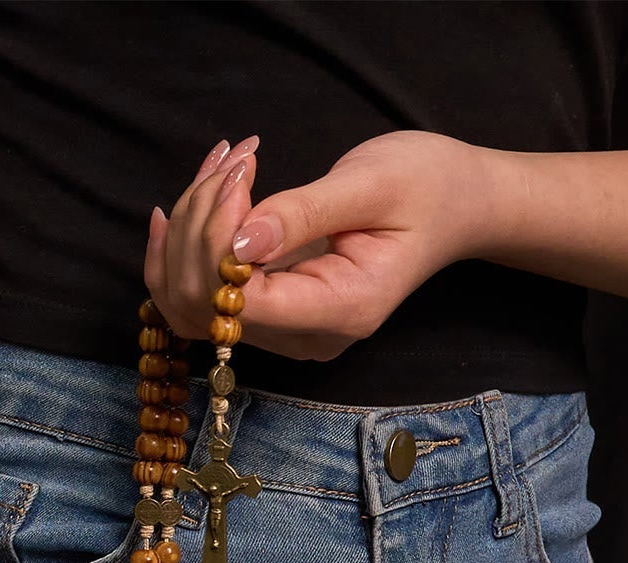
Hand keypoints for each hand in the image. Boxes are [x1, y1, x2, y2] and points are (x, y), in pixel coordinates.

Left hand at [146, 130, 483, 360]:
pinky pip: (199, 298)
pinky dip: (179, 253)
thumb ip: (303, 214)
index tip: (240, 176)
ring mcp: (283, 332)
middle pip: (205, 305)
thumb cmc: (426, 186)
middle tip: (233, 160)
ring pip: (189, 303)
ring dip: (185, 232)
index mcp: (341, 311)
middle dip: (199, 224)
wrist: (453, 204)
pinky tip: (175, 212)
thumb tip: (239, 241)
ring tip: (218, 167)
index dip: (218, 241)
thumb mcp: (372, 184)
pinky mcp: (266, 313)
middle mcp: (305, 336)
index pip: (243, 300)